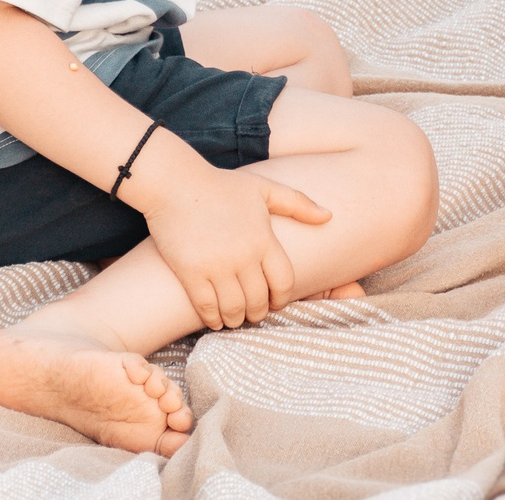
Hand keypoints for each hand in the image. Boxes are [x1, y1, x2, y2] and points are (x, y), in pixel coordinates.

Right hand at [141, 161, 331, 330]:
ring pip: (234, 309)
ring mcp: (217, 266)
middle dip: (259, 312)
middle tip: (255, 314)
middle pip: (259, 300)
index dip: (283, 298)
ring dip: (237, 319)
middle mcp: (244, 256)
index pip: (284, 281)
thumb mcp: (264, 189)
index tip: (276, 301)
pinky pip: (207, 308)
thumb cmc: (221, 186)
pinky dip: (214, 319)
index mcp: (264, 238)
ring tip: (236, 318)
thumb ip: (298, 203)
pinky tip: (215, 320)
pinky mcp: (191, 273)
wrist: (175, 184)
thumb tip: (329, 216)